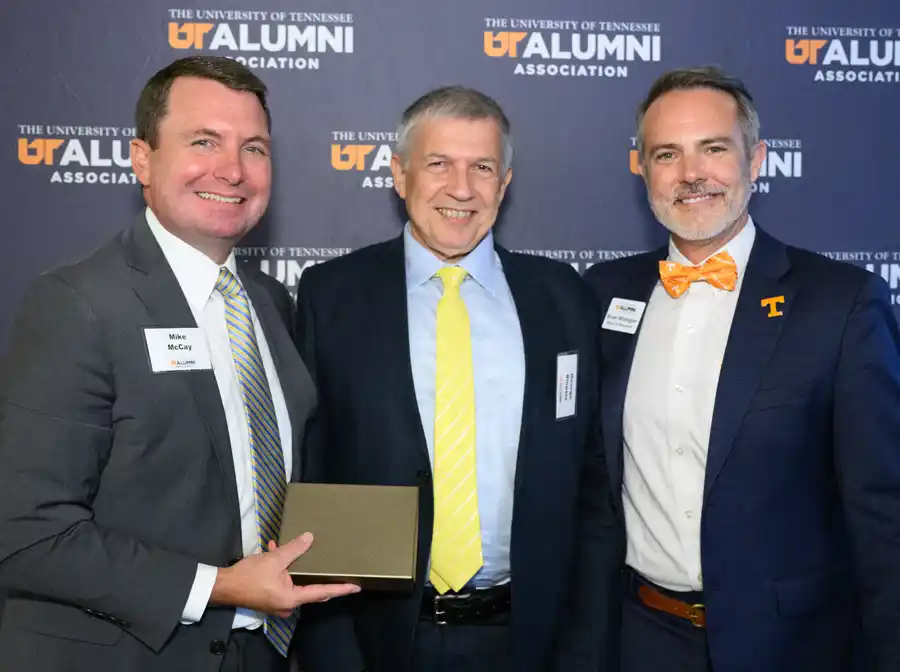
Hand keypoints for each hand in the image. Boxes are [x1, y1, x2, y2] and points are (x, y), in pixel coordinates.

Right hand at [210, 532, 360, 616]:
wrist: (222, 586)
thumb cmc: (249, 576)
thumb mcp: (274, 559)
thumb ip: (294, 549)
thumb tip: (310, 538)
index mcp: (292, 598)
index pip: (322, 592)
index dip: (340, 589)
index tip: (356, 586)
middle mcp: (288, 604)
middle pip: (311, 589)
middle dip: (321, 576)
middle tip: (339, 569)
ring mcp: (278, 602)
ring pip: (296, 582)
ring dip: (296, 566)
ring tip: (300, 548)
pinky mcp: (269, 596)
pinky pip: (283, 581)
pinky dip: (282, 567)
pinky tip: (274, 548)